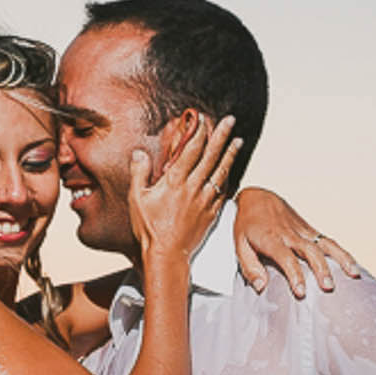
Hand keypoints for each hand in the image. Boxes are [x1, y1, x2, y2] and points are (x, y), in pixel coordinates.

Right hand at [128, 113, 240, 269]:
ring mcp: (204, 200)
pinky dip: (228, 178)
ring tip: (238, 141)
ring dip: (230, 154)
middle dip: (221, 136)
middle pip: (210, 156)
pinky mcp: (211, 213)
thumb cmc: (149, 228)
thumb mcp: (137, 199)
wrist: (166, 254)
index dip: (198, 133)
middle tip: (230, 121)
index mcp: (175, 181)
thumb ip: (139, 173)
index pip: (191, 150)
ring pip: (220, 172)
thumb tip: (139, 153)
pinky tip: (232, 171)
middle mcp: (193, 187)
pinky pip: (223, 192)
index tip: (203, 120)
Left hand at [232, 187, 360, 297]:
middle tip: (328, 287)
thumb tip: (261, 287)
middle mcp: (290, 234)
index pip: (286, 258)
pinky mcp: (309, 229)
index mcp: (271, 239)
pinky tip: (352, 265)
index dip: (294, 275)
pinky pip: (327, 240)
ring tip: (353, 274)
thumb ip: (249, 267)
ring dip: (340, 259)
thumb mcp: (238, 245)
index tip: (301, 292)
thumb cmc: (246, 225)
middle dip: (320, 269)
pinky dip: (342, 252)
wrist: (257, 197)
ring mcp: (302, 230)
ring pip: (324, 244)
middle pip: (309, 251)